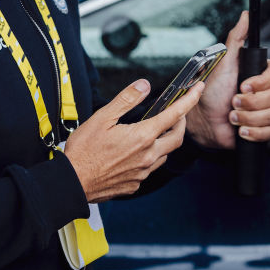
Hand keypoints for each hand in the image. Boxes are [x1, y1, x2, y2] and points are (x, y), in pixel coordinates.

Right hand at [64, 78, 202, 200]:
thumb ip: (126, 100)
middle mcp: (147, 156)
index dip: (189, 100)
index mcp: (142, 137)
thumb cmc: (83, 151)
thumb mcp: (102, 118)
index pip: (174, 115)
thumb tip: (144, 85)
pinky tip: (136, 153)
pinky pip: (150, 169)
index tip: (198, 89)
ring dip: (165, 142)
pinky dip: (150, 157)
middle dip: (181, 123)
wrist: (72, 183)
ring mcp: (142, 173)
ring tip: (154, 132)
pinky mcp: (135, 184)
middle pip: (177, 137)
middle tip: (176, 113)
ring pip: (164, 155)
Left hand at [186, 11, 269, 148]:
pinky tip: (242, 130)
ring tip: (233, 116)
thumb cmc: (213, 90)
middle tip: (233, 102)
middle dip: (251, 103)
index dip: (261, 83)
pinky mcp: (268, 129)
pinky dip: (255, 133)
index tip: (243, 86)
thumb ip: (237, 38)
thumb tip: (246, 16)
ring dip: (250, 118)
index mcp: (263, 73)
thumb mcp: (225, 62)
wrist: (205, 120)